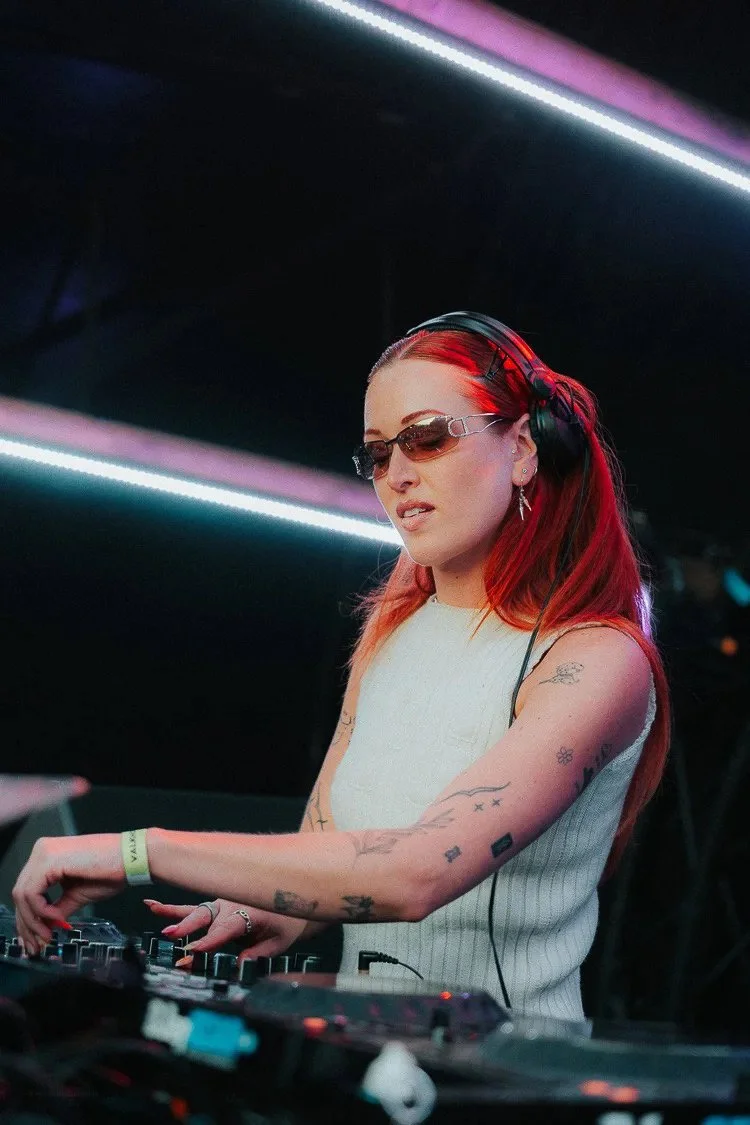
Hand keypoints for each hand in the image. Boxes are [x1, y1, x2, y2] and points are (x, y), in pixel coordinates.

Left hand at [13, 833, 123, 954]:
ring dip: (33, 921)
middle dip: (27, 924)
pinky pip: (32, 893)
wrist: (133, 859)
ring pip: (22, 895)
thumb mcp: (78, 894)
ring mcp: (44, 853)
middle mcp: (42, 850)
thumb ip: (57, 909)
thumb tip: (44, 928)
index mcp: (48, 855)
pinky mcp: (50, 860)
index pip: (27, 890)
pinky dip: (41, 911)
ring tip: (48, 934)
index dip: (27, 918)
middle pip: (20, 893)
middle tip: (37, 945)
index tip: (35, 938)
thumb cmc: (112, 871)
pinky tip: (57, 918)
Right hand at [144, 898, 306, 965]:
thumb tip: (238, 964)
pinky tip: (150, 906)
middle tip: (171, 937)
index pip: (225, 929)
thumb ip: (258, 953)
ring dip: (177, 919)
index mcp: (248, 913)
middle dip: (188, 929)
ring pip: (196, 912)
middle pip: (206, 919)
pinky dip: (171, 908)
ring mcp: (221, 903)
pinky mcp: (215, 905)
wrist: (293, 896)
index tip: (194, 951)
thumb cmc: (287, 921)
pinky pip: (191, 906)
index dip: (209, 941)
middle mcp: (231, 906)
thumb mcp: (279, 942)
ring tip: (163, 929)